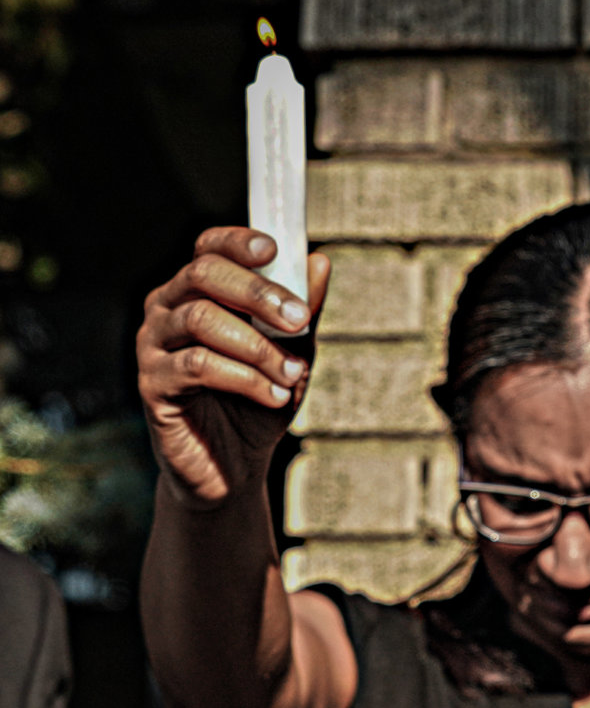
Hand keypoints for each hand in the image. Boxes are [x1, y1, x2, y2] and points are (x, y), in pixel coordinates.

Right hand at [137, 227, 329, 507]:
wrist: (234, 465)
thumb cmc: (260, 398)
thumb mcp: (293, 351)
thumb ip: (302, 310)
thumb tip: (319, 261)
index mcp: (198, 291)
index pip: (208, 248)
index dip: (237, 242)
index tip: (273, 250)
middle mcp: (167, 309)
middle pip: (204, 274)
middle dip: (258, 293)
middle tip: (300, 320)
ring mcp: (153, 345)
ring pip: (202, 319)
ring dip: (259, 346)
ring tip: (293, 374)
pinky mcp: (152, 383)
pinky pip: (197, 365)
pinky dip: (245, 378)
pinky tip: (273, 395)